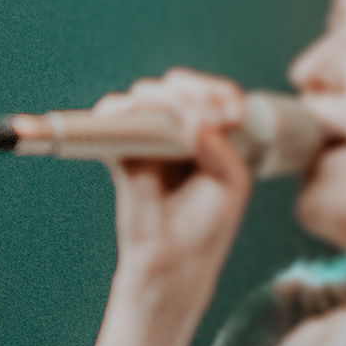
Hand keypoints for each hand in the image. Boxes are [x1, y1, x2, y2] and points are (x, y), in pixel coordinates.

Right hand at [95, 69, 258, 286]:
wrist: (176, 260)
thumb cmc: (207, 225)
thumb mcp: (231, 179)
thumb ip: (218, 145)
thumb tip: (191, 119)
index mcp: (209, 133)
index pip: (212, 93)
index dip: (220, 93)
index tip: (233, 116)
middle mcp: (176, 130)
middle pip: (178, 86)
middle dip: (194, 92)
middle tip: (209, 117)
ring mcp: (147, 138)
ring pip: (147, 95)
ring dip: (165, 100)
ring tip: (183, 123)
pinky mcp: (120, 152)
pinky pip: (111, 118)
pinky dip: (118, 110)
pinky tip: (136, 116)